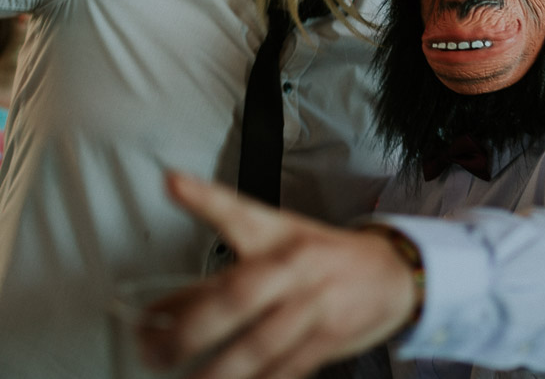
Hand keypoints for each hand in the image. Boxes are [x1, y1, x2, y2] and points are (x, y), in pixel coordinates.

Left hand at [140, 173, 417, 378]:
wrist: (390, 273)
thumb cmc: (322, 255)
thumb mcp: (278, 242)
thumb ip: (222, 270)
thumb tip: (160, 310)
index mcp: (277, 233)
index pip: (237, 210)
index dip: (204, 197)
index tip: (173, 183)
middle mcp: (293, 266)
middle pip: (238, 294)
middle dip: (191, 326)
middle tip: (154, 344)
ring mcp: (312, 306)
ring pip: (258, 343)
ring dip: (217, 370)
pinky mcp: (327, 341)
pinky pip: (285, 371)